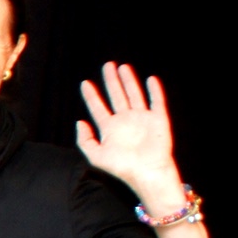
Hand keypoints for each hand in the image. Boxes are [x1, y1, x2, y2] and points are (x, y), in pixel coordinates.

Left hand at [75, 63, 182, 203]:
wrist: (146, 172)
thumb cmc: (121, 167)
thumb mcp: (96, 155)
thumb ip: (85, 139)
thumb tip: (80, 122)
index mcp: (109, 128)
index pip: (98, 107)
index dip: (91, 95)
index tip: (84, 83)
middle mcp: (125, 121)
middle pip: (116, 95)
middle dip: (111, 81)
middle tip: (107, 65)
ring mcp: (142, 119)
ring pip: (134, 94)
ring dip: (128, 81)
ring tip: (122, 67)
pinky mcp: (158, 120)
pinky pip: (156, 102)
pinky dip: (154, 91)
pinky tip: (150, 79)